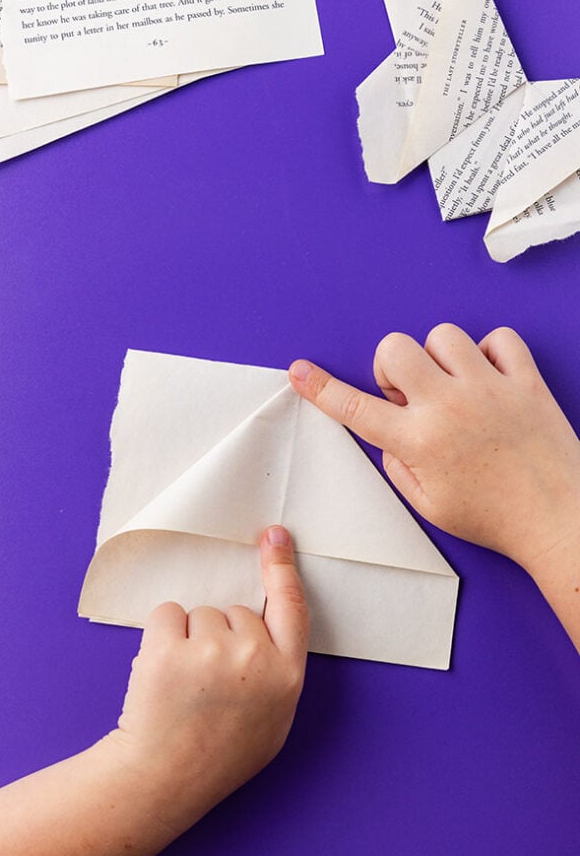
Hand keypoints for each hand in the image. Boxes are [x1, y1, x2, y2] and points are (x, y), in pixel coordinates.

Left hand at [0, 527, 307, 855]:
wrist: (164, 780)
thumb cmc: (220, 752)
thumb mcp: (273, 719)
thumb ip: (277, 669)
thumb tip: (260, 621)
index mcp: (286, 676)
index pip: (291, 607)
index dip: (282, 568)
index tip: (274, 535)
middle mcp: (254, 658)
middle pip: (236, 612)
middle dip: (220, 635)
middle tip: (208, 683)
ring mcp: (211, 652)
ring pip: (201, 613)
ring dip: (189, 638)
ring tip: (185, 685)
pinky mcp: (169, 649)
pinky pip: (167, 614)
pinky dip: (161, 635)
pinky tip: (163, 672)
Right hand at [289, 324, 579, 578]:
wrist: (560, 520)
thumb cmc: (496, 518)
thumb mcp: (428, 504)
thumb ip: (397, 464)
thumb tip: (390, 432)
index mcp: (419, 441)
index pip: (355, 408)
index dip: (321, 388)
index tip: (301, 371)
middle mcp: (449, 406)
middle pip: (395, 348)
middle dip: (391, 367)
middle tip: (410, 394)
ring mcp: (489, 388)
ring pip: (443, 335)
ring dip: (439, 357)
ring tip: (454, 386)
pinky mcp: (526, 381)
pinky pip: (500, 338)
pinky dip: (491, 352)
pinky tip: (491, 378)